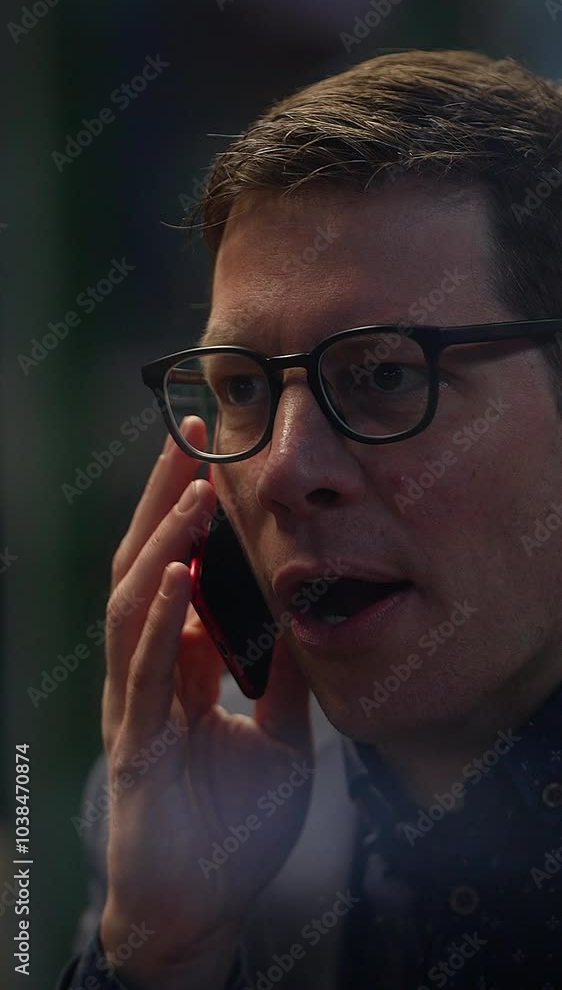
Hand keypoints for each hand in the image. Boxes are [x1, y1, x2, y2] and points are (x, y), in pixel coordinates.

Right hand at [99, 417, 312, 986]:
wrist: (200, 907)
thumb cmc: (231, 825)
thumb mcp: (279, 739)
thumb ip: (283, 682)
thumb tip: (306, 623)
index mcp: (178, 665)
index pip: (177, 573)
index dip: (189, 515)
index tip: (210, 456)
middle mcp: (149, 671)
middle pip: (147, 566)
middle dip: (167, 500)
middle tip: (191, 435)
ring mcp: (136, 702)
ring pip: (135, 603)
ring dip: (165, 542)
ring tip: (196, 489)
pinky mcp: (137, 742)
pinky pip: (146, 669)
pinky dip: (161, 618)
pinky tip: (179, 574)